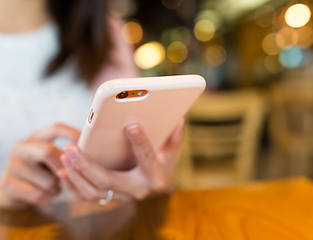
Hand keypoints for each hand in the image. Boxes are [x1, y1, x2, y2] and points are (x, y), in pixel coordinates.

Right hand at [0, 124, 79, 209]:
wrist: (16, 191)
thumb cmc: (43, 171)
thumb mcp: (54, 158)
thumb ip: (69, 153)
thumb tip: (94, 151)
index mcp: (36, 137)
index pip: (56, 128)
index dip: (73, 134)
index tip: (86, 144)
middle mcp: (21, 147)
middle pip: (47, 151)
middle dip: (64, 167)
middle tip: (69, 175)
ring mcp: (12, 165)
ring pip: (47, 179)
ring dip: (57, 188)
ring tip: (55, 188)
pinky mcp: (7, 184)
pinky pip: (38, 194)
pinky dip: (47, 198)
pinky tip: (45, 196)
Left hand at [59, 119, 184, 200]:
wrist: (159, 188)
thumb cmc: (165, 166)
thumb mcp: (172, 153)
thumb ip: (175, 138)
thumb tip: (179, 120)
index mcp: (156, 176)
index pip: (147, 157)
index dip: (140, 141)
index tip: (131, 125)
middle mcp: (138, 189)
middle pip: (108, 180)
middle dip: (87, 165)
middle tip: (71, 149)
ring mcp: (123, 196)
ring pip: (94, 192)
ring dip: (76, 175)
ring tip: (65, 156)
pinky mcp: (111, 198)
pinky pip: (88, 197)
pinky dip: (74, 185)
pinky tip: (63, 171)